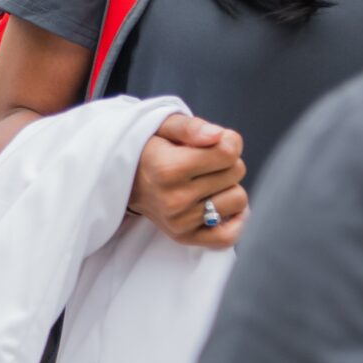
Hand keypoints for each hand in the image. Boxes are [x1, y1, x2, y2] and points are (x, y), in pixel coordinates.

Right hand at [128, 112, 247, 248]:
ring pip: (238, 200)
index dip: (227, 141)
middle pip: (236, 173)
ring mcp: (179, 222)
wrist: (124, 179)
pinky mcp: (184, 237)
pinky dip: (234, 219)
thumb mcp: (163, 125)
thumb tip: (220, 136)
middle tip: (203, 161)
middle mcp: (174, 199)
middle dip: (225, 162)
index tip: (213, 140)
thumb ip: (192, 127)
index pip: (229, 153)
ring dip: (228, 187)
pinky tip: (221, 204)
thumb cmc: (148, 149)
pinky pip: (229, 236)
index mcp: (168, 168)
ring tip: (205, 181)